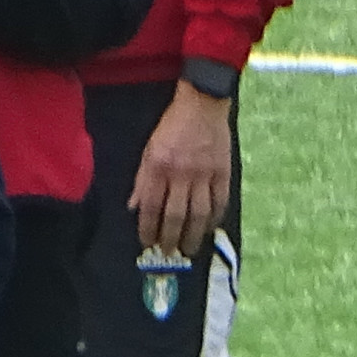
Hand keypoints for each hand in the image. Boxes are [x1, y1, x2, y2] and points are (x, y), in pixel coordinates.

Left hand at [131, 81, 235, 256]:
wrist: (203, 103)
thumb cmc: (172, 125)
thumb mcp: (149, 149)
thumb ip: (142, 179)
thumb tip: (134, 207)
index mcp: (159, 166)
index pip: (151, 206)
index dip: (148, 228)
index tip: (147, 242)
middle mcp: (181, 174)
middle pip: (175, 215)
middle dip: (170, 238)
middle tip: (168, 252)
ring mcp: (204, 174)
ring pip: (199, 214)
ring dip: (193, 235)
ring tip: (189, 249)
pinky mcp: (223, 172)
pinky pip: (219, 202)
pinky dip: (214, 218)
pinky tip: (210, 228)